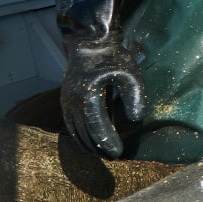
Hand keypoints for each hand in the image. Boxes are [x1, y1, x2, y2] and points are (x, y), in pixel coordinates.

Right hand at [59, 41, 144, 158]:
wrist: (90, 43)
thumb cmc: (113, 58)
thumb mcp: (130, 73)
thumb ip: (134, 96)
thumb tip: (137, 119)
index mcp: (89, 94)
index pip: (97, 125)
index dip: (106, 141)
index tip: (118, 153)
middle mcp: (73, 100)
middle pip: (84, 132)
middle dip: (98, 147)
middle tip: (113, 158)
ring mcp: (66, 101)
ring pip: (74, 131)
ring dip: (87, 145)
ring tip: (102, 155)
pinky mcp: (65, 100)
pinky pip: (70, 124)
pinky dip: (78, 136)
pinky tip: (89, 144)